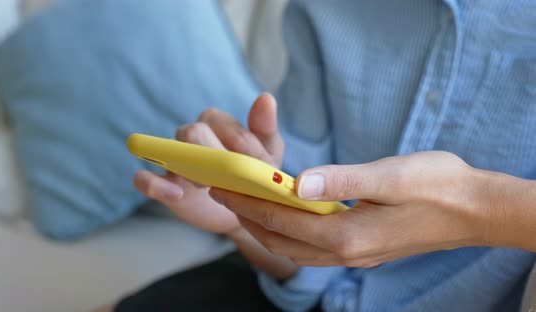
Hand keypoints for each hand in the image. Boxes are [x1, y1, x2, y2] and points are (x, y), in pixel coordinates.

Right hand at [133, 93, 283, 235]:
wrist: (243, 210)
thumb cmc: (255, 174)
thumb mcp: (268, 154)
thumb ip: (265, 127)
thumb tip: (266, 97)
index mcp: (217, 123)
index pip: (221, 123)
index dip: (240, 145)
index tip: (257, 164)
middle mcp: (191, 135)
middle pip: (193, 132)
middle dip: (213, 155)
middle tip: (232, 176)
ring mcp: (173, 160)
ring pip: (168, 149)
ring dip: (189, 169)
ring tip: (207, 185)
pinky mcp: (161, 185)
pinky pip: (143, 179)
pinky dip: (154, 185)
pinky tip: (177, 194)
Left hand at [210, 151, 490, 266]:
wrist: (474, 210)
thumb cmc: (438, 186)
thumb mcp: (390, 175)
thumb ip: (342, 180)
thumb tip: (298, 182)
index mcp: (347, 234)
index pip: (282, 220)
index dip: (248, 202)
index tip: (222, 185)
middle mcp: (346, 252)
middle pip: (282, 239)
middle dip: (249, 216)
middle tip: (223, 192)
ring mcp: (354, 255)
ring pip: (295, 247)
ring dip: (267, 226)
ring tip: (245, 204)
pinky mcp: (362, 249)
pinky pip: (313, 248)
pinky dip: (290, 233)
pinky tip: (287, 217)